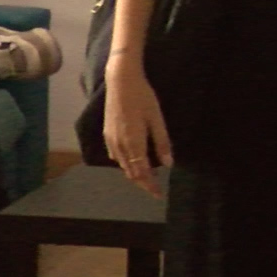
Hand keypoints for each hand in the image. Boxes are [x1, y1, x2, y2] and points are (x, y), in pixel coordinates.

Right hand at [102, 61, 171, 196]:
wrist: (121, 82)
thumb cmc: (143, 98)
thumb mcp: (157, 119)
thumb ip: (162, 142)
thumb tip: (169, 163)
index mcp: (134, 143)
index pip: (142, 172)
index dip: (150, 185)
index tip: (159, 194)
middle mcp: (120, 145)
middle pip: (130, 172)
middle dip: (143, 182)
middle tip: (155, 188)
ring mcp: (111, 140)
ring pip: (122, 165)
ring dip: (134, 173)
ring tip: (148, 177)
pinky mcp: (107, 134)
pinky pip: (116, 156)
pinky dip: (126, 163)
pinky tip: (133, 161)